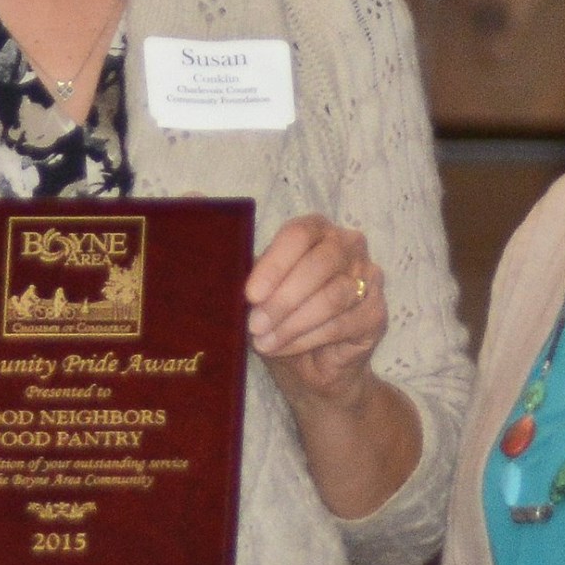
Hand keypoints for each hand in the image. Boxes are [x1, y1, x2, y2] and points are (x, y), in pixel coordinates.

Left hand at [244, 213, 385, 408]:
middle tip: (254, 323)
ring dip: (293, 321)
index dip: (274, 264)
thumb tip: (188, 196)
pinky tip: (284, 348)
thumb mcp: (249, 285)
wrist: (310, 368)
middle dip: (283, 297)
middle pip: (320, 263)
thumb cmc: (276, 316)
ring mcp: (368, 277)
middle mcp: (348, 245)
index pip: (299, 234)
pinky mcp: (376, 312)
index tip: (249, 294)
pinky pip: (344, 322)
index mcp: (316, 229)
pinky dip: (308, 337)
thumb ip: (225, 243)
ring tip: (263, 340)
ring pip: (333, 295)